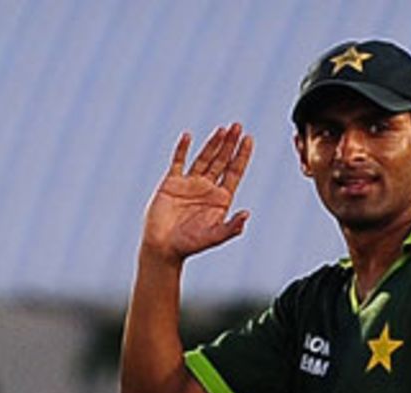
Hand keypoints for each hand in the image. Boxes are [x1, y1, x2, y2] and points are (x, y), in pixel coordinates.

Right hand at [140, 123, 252, 263]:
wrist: (162, 247)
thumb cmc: (188, 245)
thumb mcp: (213, 237)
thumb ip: (230, 228)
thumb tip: (246, 214)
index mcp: (219, 199)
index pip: (234, 172)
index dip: (242, 155)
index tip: (248, 139)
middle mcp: (206, 189)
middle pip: (222, 161)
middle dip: (230, 144)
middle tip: (238, 126)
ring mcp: (189, 184)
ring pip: (204, 158)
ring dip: (213, 143)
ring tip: (223, 129)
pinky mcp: (171, 183)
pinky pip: (178, 162)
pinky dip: (182, 149)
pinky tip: (188, 136)